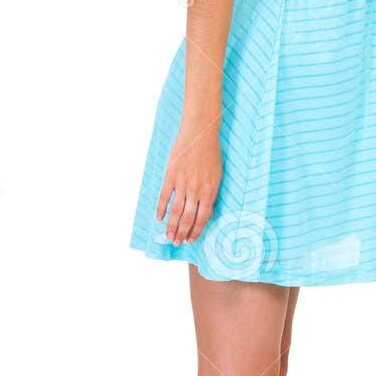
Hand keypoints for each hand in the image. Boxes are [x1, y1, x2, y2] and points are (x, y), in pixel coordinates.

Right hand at [156, 123, 222, 245]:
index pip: (203, 217)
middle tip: (177, 243)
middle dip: (182, 232)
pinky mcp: (171, 175)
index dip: (196, 230)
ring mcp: (183, 183)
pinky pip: (165, 196)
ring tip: (168, 236)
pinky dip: (161, 208)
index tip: (191, 240)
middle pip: (188, 218)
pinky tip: (158, 218)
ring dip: (171, 225)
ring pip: (176, 210)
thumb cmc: (210, 153)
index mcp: (210, 190)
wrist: (200, 133)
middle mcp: (196, 189)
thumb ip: (211, 194)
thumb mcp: (217, 175)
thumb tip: (207, 212)